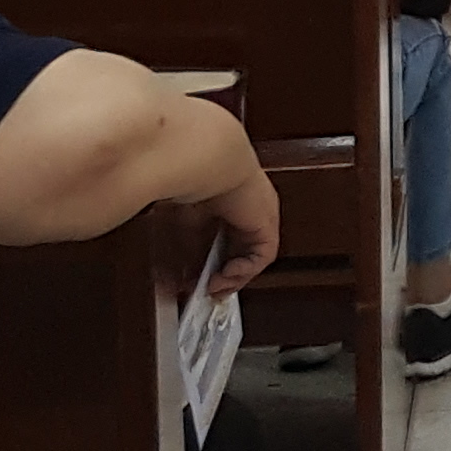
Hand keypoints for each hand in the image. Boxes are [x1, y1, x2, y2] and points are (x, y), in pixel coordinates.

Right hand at [188, 170, 282, 290]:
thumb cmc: (193, 178)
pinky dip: (245, 270)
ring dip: (234, 276)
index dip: (214, 261)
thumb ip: (188, 247)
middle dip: (225, 274)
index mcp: (233, 200)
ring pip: (254, 255)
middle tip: (209, 290)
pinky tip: (226, 274)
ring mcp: (262, 215)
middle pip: (242, 249)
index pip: (228, 237)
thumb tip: (181, 273)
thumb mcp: (187, 221)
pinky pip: (263, 255)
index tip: (199, 277)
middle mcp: (252, 207)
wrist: (208, 160)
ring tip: (215, 288)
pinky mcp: (268, 223)